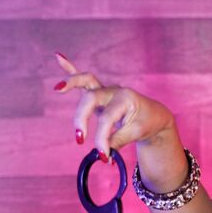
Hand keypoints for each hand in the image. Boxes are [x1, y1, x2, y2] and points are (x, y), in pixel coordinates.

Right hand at [53, 52, 173, 160]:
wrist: (153, 115)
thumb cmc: (146, 123)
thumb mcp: (137, 133)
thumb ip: (117, 141)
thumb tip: (102, 154)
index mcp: (126, 98)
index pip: (107, 119)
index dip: (102, 139)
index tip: (103, 156)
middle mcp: (114, 91)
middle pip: (91, 99)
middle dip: (81, 118)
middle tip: (80, 139)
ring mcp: (105, 91)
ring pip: (86, 81)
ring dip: (71, 82)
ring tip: (58, 88)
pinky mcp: (98, 95)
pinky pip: (83, 80)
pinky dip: (70, 68)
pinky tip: (58, 56)